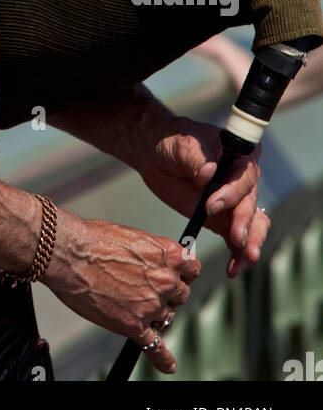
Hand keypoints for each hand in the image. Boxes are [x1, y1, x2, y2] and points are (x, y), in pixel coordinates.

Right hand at [41, 208, 200, 374]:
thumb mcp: (132, 235)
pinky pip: (155, 346)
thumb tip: (154, 261)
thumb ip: (152, 252)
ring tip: (136, 306)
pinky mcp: (134, 325)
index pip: (192, 269)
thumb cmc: (93, 240)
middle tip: (148, 289)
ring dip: (157, 314)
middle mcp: (164, 280)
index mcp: (167, 254)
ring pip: (167, 316)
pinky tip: (167, 363)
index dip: (182, 273)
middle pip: (181, 295)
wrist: (69, 252)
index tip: (177, 276)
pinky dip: (162, 358)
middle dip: (168, 293)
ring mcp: (151, 304)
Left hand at [133, 114, 269, 277]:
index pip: (244, 176)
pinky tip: (234, 268)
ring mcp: (234, 201)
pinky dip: (238, 254)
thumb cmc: (172, 142)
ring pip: (252, 224)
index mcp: (239, 155)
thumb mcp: (182, 146)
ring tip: (244, 260)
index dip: (232, 193)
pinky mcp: (223, 219)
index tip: (211, 205)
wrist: (156, 155)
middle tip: (236, 239)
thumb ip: (196, 160)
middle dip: (245, 223)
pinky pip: (237, 238)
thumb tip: (208, 174)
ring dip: (250, 243)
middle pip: (251, 203)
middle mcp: (242, 179)